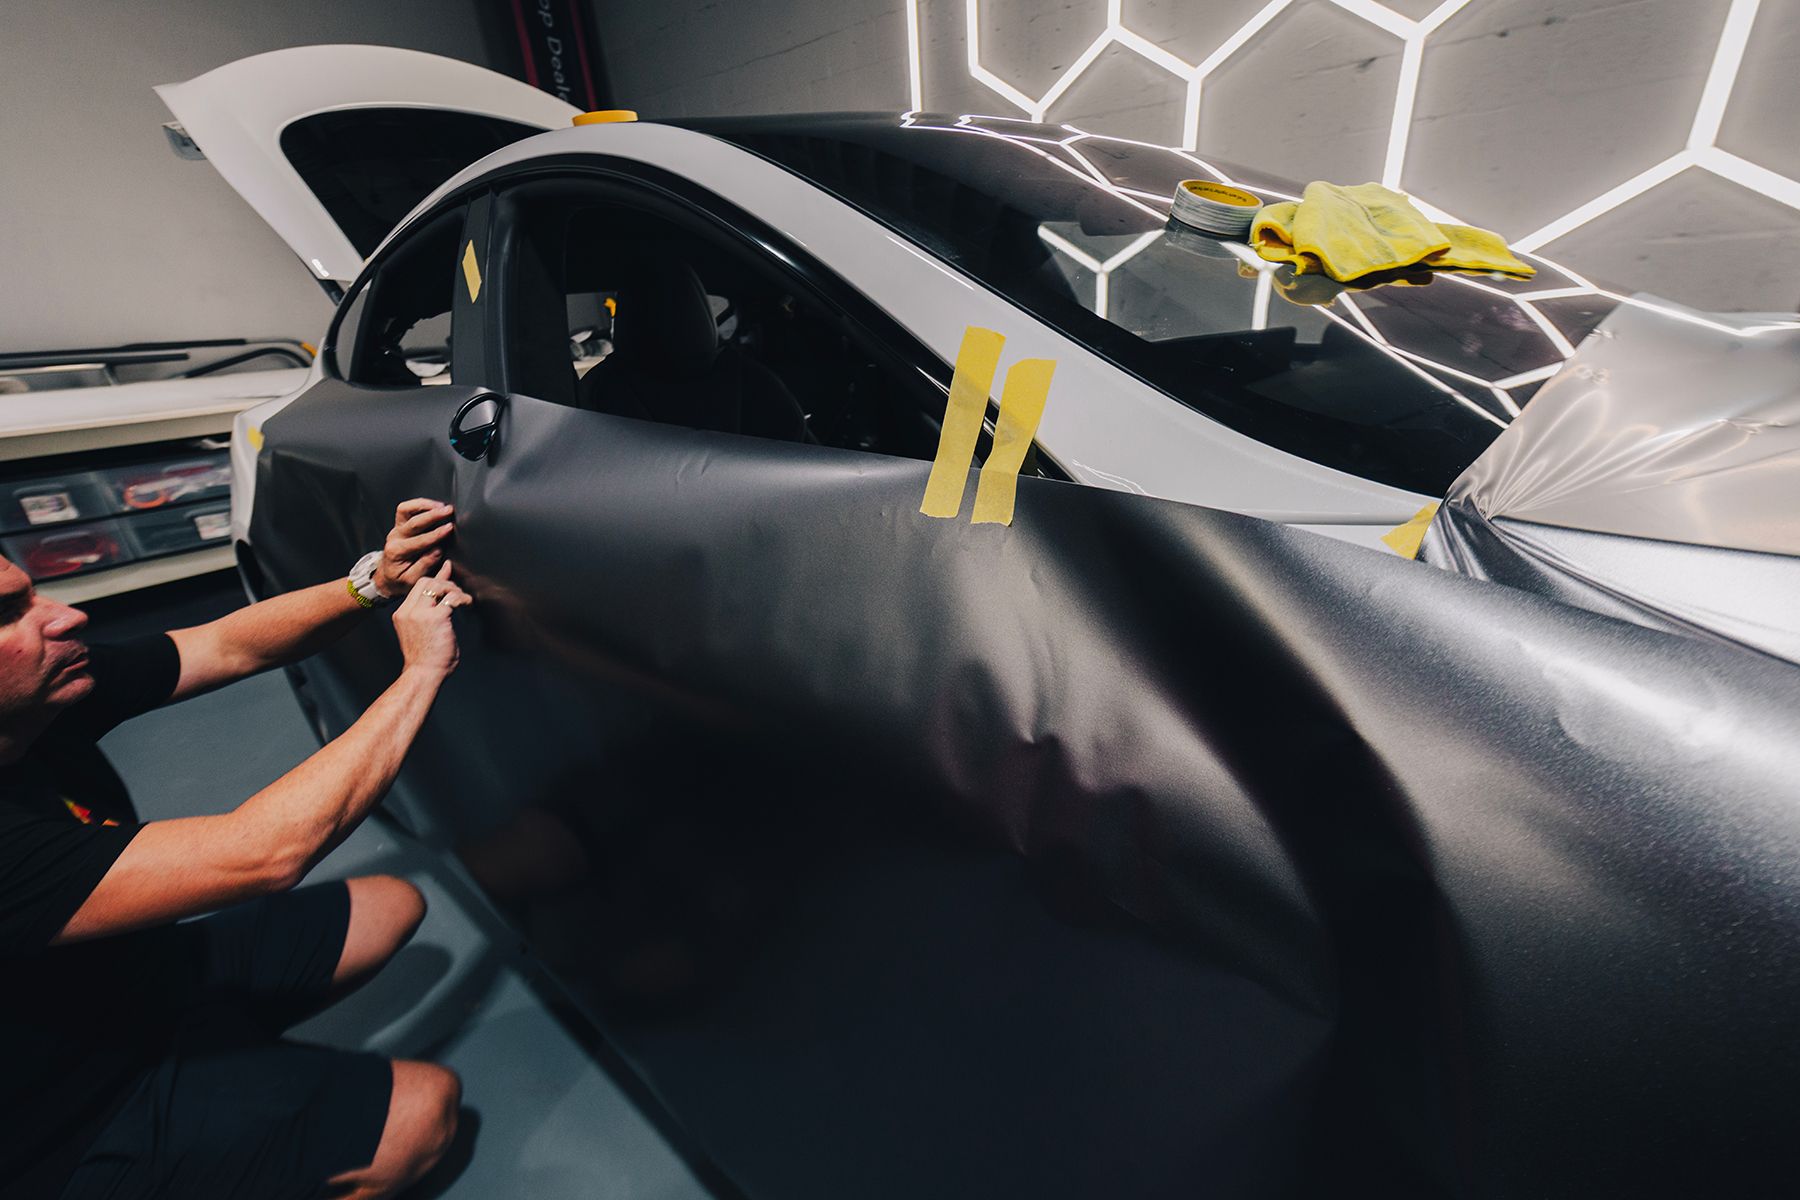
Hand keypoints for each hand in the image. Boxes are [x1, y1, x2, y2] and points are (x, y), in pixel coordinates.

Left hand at [375, 498, 454, 597]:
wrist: (385, 578)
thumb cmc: (399, 580)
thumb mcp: (412, 581)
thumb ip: (424, 565)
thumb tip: (437, 551)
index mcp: (397, 552)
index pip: (419, 540)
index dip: (436, 534)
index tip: (449, 528)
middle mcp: (394, 538)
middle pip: (413, 522)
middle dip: (433, 515)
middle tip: (448, 511)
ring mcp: (396, 530)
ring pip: (406, 510)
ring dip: (424, 505)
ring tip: (440, 506)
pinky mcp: (399, 525)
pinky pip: (406, 509)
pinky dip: (419, 504)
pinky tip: (432, 505)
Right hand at [392, 559, 470, 679]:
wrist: (423, 674)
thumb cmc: (426, 657)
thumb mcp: (421, 631)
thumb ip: (430, 613)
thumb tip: (444, 599)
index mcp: (402, 614)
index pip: (418, 587)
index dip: (435, 577)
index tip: (447, 569)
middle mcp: (409, 611)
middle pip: (426, 581)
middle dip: (445, 582)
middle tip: (457, 592)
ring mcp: (421, 614)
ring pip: (438, 586)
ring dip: (455, 590)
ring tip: (463, 601)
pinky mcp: (436, 618)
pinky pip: (452, 598)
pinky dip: (462, 599)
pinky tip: (467, 604)